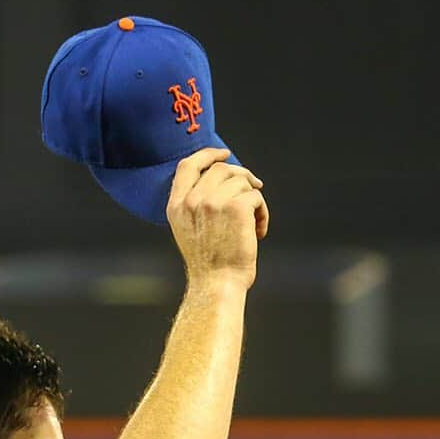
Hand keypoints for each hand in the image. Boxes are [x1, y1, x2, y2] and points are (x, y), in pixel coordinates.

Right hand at [166, 148, 268, 289]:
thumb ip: (196, 202)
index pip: (188, 166)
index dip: (207, 155)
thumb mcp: (189, 229)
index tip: (224, 154)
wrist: (217, 284)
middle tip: (254, 191)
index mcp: (176, 206)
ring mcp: (214, 201)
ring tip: (254, 222)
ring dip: (253, 199)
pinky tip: (259, 232)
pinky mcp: (237, 206)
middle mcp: (192, 200)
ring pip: (242, 181)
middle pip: (221, 169)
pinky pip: (256, 196)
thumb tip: (224, 176)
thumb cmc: (208, 263)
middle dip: (241, 177)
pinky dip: (262, 213)